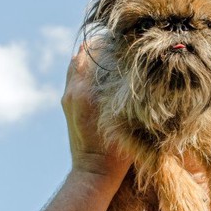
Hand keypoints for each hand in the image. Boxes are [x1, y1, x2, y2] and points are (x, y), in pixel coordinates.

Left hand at [61, 43, 129, 179]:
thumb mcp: (130, 121)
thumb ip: (132, 94)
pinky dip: (85, 66)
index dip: (114, 41)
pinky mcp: (67, 102)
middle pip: (86, 52)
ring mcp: (68, 96)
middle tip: (123, 41)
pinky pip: (74, 74)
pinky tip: (101, 68)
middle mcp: (75, 91)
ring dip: (93, 54)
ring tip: (111, 51)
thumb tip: (143, 69)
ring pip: (78, 62)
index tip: (129, 38)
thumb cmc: (118, 151)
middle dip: (103, 45)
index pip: (98, 52)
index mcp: (89, 93)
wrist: (93, 172)